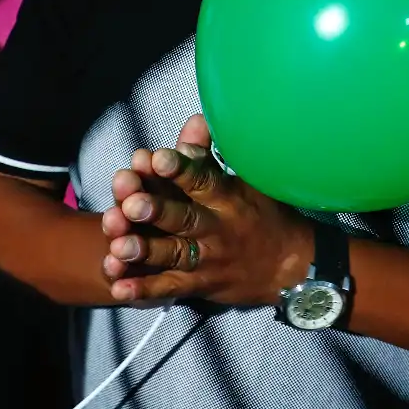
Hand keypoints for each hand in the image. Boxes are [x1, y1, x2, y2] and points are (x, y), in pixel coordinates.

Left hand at [101, 114, 313, 305]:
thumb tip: (194, 118)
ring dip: (144, 251)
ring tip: (117, 247)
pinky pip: (168, 288)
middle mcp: (216, 228)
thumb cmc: (263, 214)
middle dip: (156, 211)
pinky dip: (143, 290)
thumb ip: (209, 154)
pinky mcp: (198, 285)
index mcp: (226, 197)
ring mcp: (207, 259)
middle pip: (183, 218)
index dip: (179, 169)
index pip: (202, 180)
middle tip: (131, 204)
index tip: (156, 158)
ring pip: (172, 254)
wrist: (290, 268)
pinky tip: (118, 288)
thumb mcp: (245, 180)